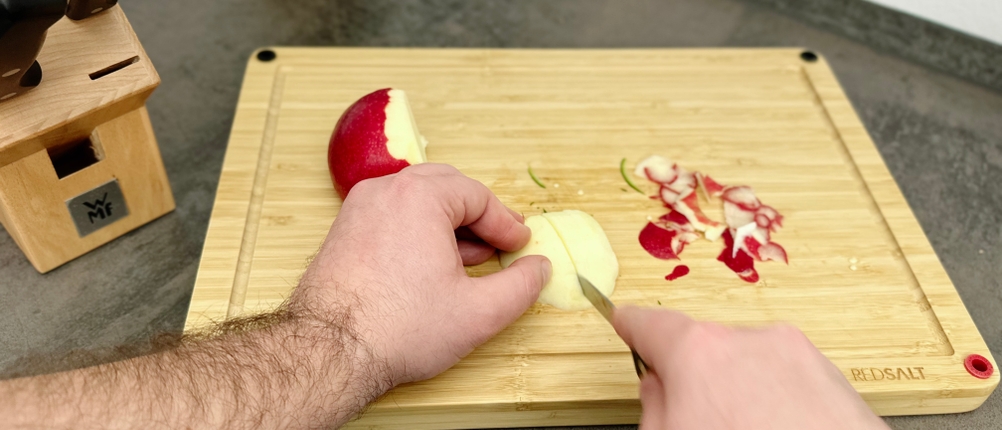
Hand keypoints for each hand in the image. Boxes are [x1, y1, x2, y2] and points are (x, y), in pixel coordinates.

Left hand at [293, 163, 551, 386]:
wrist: (329, 352)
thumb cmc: (398, 329)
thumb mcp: (480, 312)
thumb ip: (521, 286)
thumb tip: (539, 269)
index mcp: (420, 196)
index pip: (478, 196)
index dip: (506, 223)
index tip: (520, 246)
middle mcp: (385, 191)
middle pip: (446, 186)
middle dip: (478, 215)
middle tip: (501, 242)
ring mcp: (359, 209)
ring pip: (417, 199)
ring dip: (449, 221)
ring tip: (468, 259)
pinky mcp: (343, 231)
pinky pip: (392, 215)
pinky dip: (418, 229)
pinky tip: (430, 266)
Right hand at [614, 307, 889, 429]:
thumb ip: (653, 407)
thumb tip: (657, 390)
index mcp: (698, 351)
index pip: (649, 325)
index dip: (632, 327)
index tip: (627, 324)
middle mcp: (750, 341)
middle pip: (704, 350)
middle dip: (696, 380)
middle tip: (695, 421)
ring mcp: (797, 355)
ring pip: (749, 366)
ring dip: (741, 394)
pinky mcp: (833, 378)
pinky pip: (788, 382)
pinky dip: (778, 405)